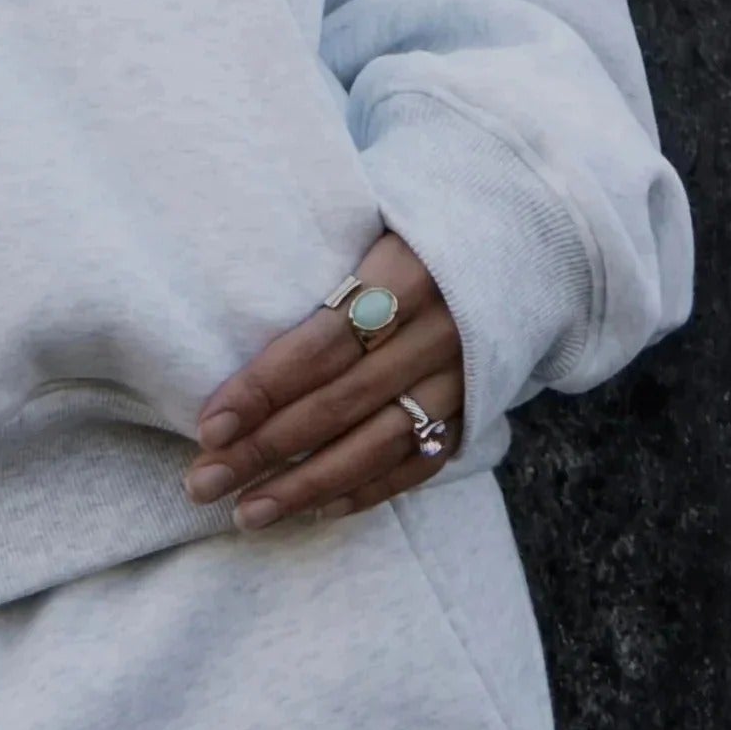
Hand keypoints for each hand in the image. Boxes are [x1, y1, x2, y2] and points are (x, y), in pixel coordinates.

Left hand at [186, 233, 464, 528]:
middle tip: (205, 482)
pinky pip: (419, 464)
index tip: (210, 426)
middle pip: (339, 403)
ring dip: (307, 486)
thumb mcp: (377, 216)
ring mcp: (464, 380)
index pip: (321, 344)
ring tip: (248, 512)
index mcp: (408, 274)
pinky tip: (314, 510)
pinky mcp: (477, 412)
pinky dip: (366, 491)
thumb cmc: (420, 227)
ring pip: (376, 445)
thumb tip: (224, 315)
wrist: (525, 244)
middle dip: (266, 449)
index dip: (263, 388)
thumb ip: (317, 259)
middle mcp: (441, 333)